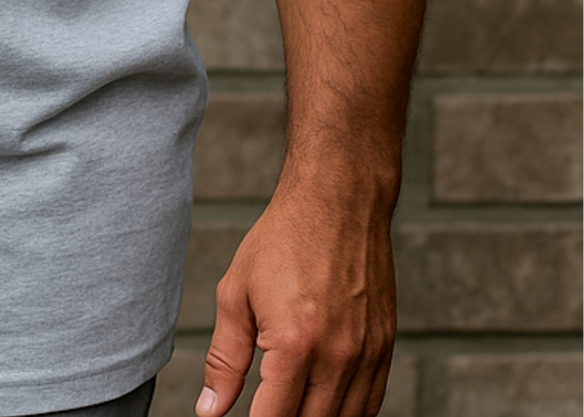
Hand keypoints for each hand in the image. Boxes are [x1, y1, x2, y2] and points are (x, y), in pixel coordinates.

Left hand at [195, 180, 396, 416]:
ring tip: (289, 404)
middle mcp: (337, 356)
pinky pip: (371, 404)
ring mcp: (367, 354)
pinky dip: (347, 413)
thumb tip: (210, 410)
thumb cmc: (281, 241)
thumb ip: (224, 358)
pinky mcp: (386, 347)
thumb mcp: (236, 293)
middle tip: (265, 405)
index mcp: (294, 343)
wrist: (337, 201)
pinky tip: (323, 403)